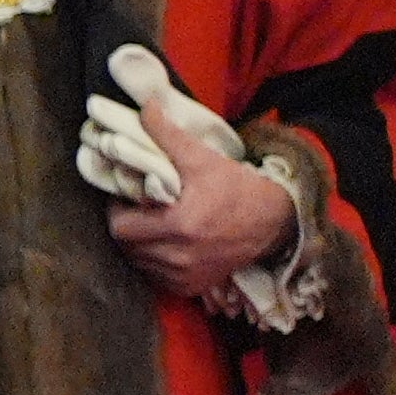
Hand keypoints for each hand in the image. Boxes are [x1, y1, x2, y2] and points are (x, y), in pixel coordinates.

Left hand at [83, 52, 298, 305]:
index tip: (129, 196)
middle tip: (139, 209)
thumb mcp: (203, 159)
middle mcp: (181, 257)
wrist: (277, 221)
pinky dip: (156, 262)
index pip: (119, 226)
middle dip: (127, 225)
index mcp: (181, 226)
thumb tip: (144, 107)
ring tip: (154, 224)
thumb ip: (168, 136)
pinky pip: (156, 277)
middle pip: (126, 246)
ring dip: (140, 244)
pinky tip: (170, 243)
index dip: (118, 209)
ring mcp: (186, 276)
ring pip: (139, 262)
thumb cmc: (238, 187)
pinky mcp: (193, 287)